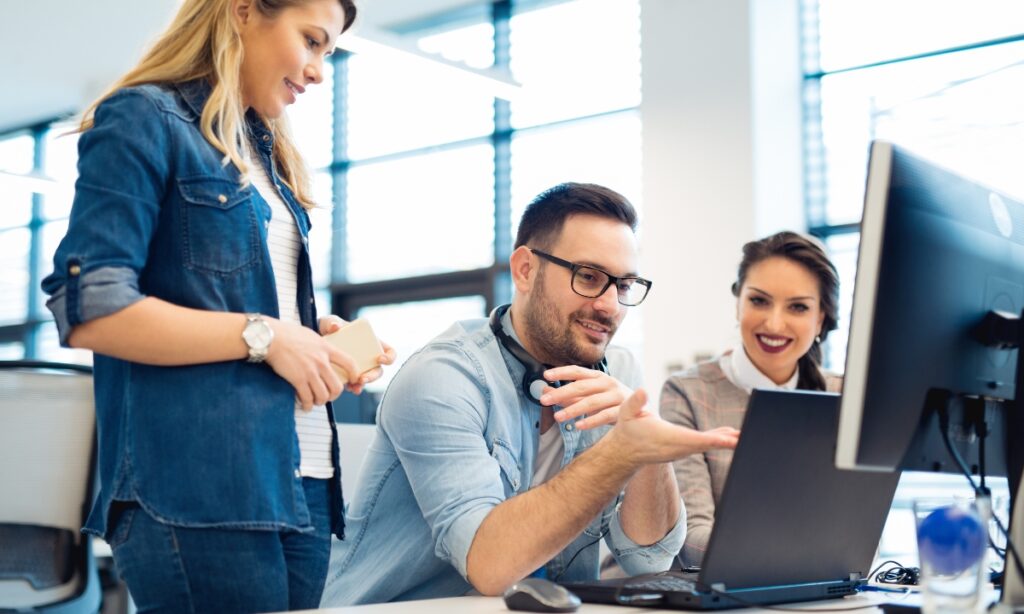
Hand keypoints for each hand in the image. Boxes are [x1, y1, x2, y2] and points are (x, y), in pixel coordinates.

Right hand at [266, 318, 359, 410]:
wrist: (271, 337)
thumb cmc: (288, 334)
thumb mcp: (311, 335)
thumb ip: (321, 346)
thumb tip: (325, 352)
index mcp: (326, 348)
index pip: (349, 363)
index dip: (354, 374)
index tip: (354, 380)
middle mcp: (321, 361)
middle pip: (337, 386)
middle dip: (334, 395)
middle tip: (328, 396)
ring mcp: (310, 371)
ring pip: (323, 396)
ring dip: (320, 402)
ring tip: (315, 401)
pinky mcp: (298, 379)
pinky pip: (307, 398)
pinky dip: (307, 405)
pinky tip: (305, 405)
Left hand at [318, 316, 397, 394]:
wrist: (314, 341)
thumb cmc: (328, 328)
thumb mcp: (329, 323)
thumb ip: (332, 322)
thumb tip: (335, 326)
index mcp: (371, 342)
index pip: (389, 351)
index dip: (390, 357)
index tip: (380, 358)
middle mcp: (368, 357)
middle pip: (378, 370)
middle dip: (373, 376)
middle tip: (363, 378)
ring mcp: (359, 368)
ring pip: (368, 379)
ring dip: (363, 384)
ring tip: (355, 387)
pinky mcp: (349, 375)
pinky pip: (355, 384)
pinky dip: (354, 387)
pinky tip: (349, 389)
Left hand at [539, 365, 631, 429]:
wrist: (643, 415)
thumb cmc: (612, 403)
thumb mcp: (591, 397)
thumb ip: (569, 396)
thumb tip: (544, 392)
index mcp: (599, 377)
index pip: (578, 371)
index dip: (562, 372)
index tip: (545, 375)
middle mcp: (608, 383)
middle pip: (582, 386)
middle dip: (561, 393)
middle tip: (544, 400)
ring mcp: (617, 396)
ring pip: (592, 401)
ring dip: (573, 409)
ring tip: (558, 417)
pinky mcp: (625, 410)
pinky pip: (605, 416)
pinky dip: (591, 421)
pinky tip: (578, 426)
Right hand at [607, 389, 739, 465]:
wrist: (625, 451)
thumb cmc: (627, 429)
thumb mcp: (626, 412)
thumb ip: (635, 402)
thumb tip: (642, 391)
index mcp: (667, 438)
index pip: (694, 439)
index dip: (713, 439)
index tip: (730, 440)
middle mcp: (677, 447)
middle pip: (706, 444)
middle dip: (726, 441)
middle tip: (747, 438)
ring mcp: (680, 450)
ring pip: (707, 445)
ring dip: (725, 441)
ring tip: (743, 436)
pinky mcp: (682, 448)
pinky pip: (703, 444)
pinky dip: (717, 439)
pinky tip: (730, 435)